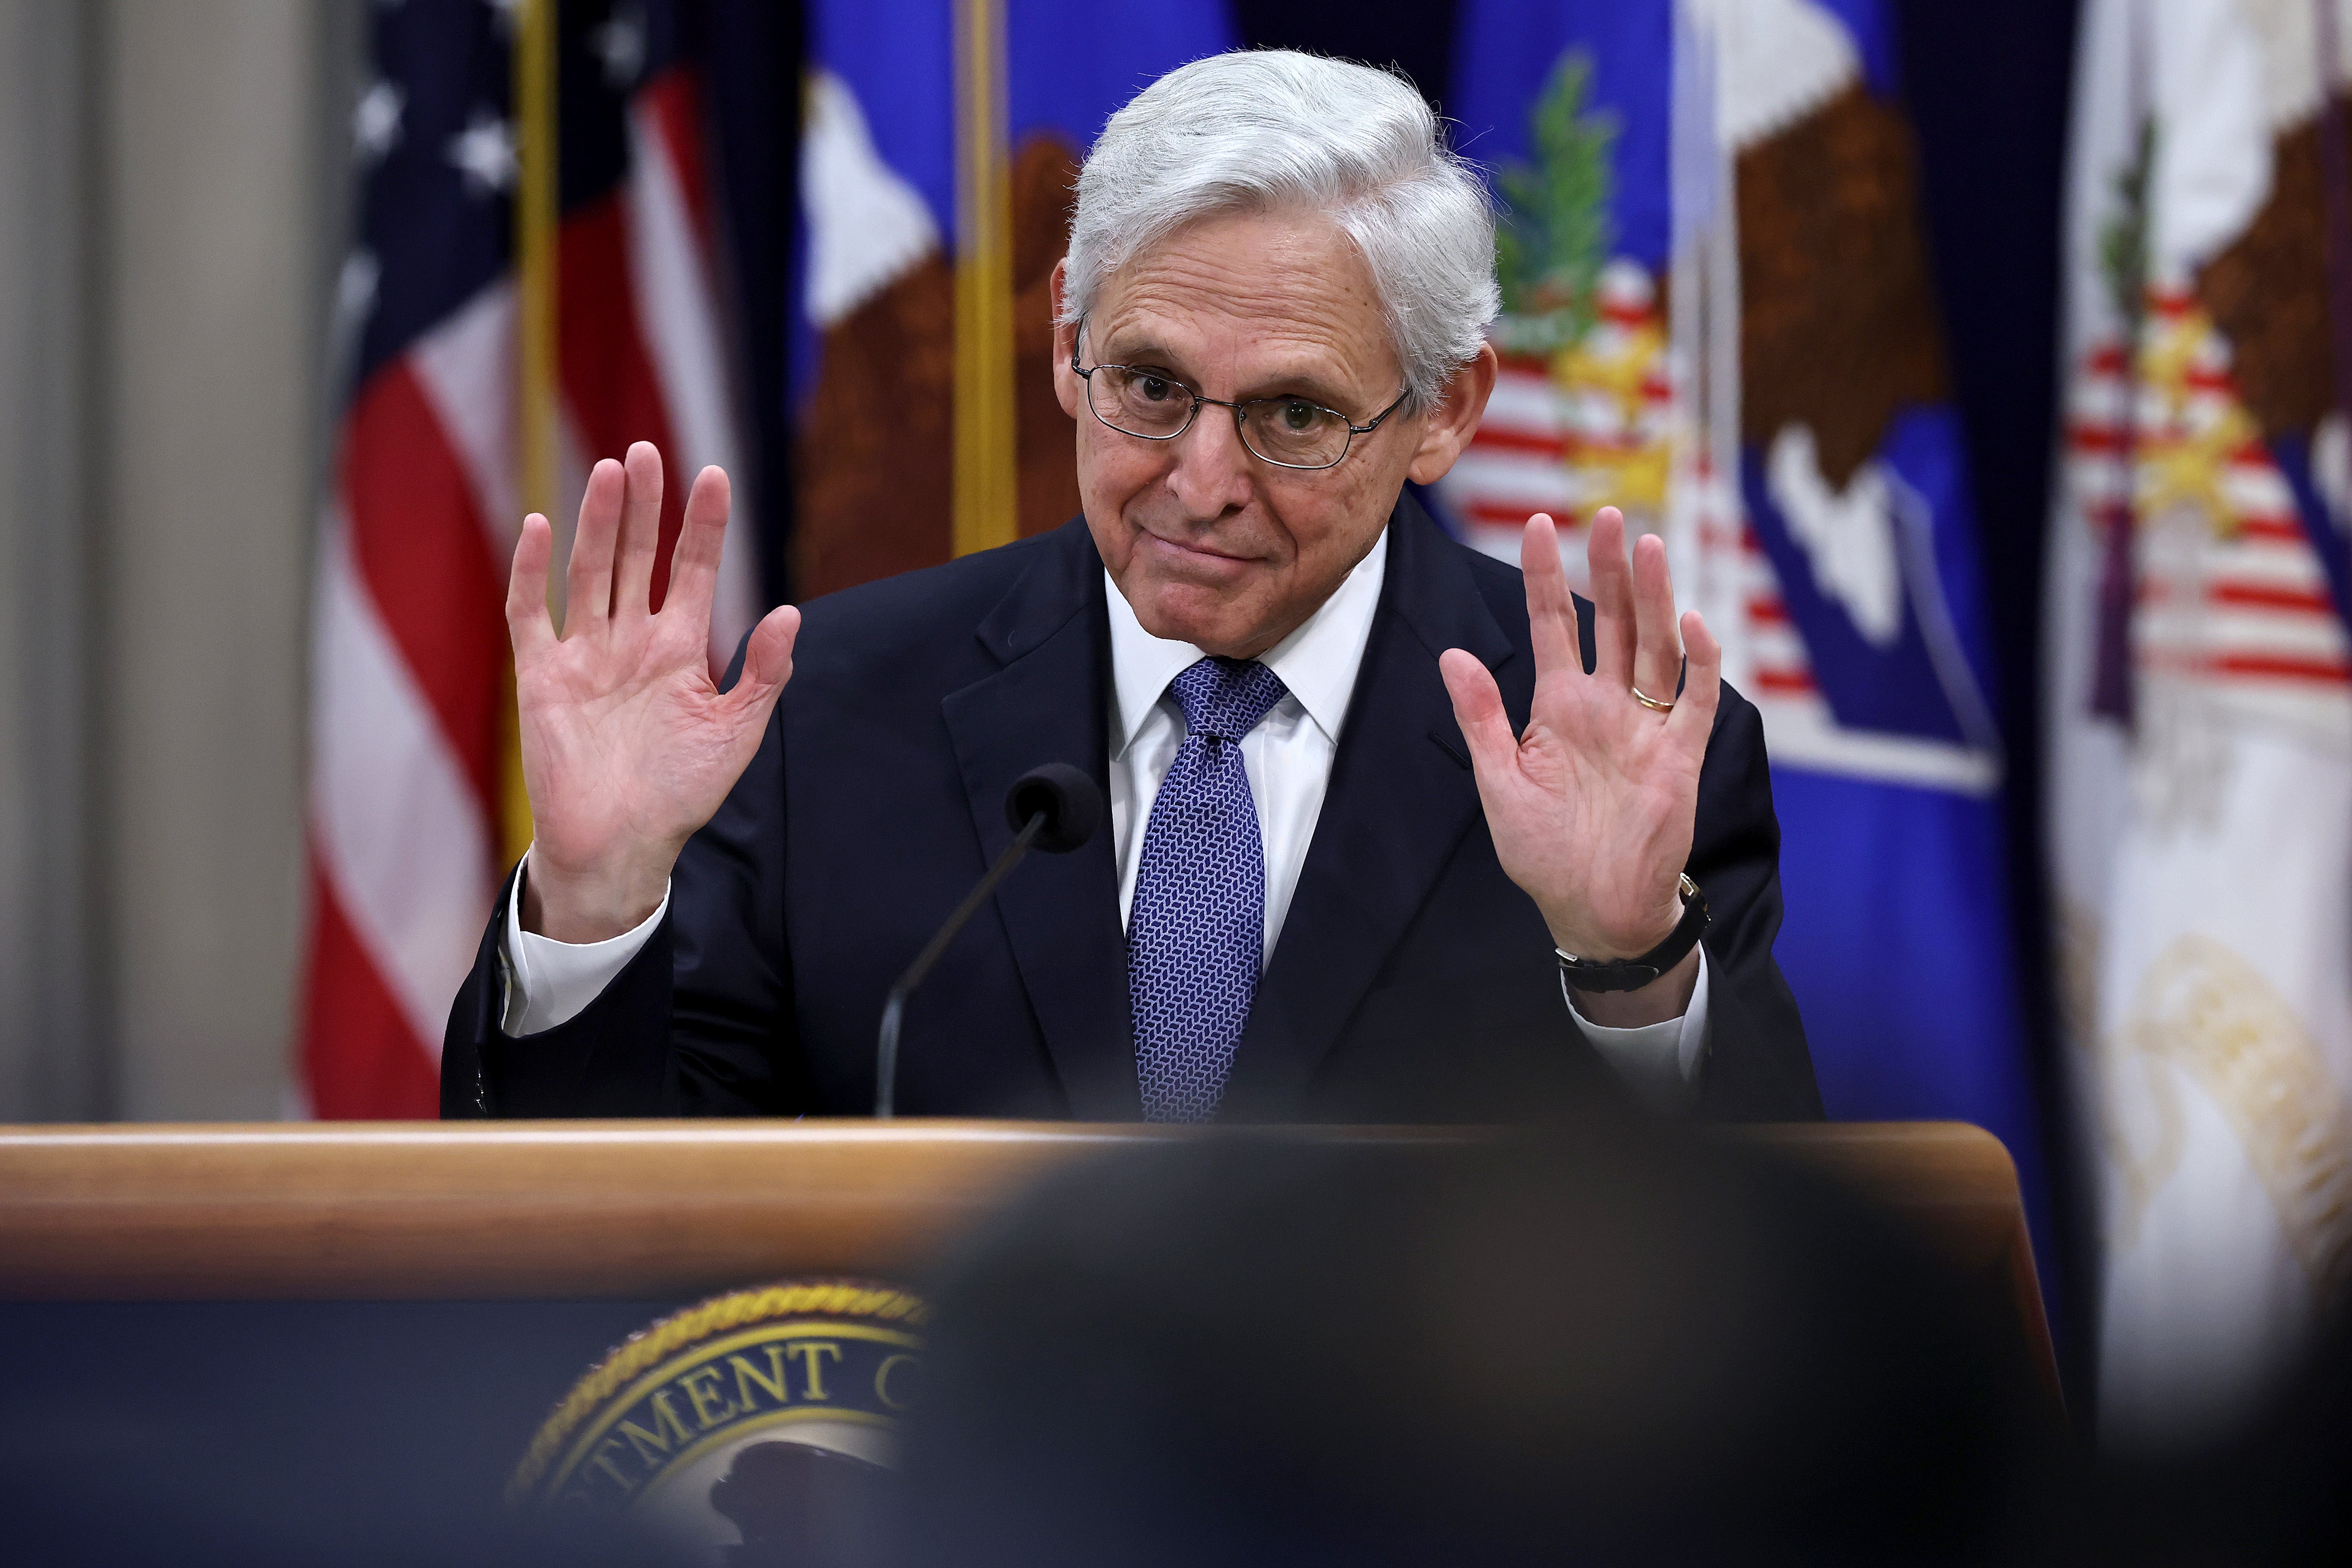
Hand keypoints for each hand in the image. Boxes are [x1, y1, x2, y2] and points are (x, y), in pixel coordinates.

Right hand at [508, 442, 800, 941]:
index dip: (702, 525)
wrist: (621, 847)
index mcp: (680, 651)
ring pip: (591, 572)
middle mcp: (632, 642)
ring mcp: (585, 655)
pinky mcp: (542, 676)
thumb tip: (792, 613)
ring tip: (611, 471)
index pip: (691, 570)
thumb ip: (762, 674)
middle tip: (649, 451)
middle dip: (646, 506)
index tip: (714, 475)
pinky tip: (537, 526)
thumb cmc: (680, 795)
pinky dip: (530, 572)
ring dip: (600, 523)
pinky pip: (530, 613)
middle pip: (637, 557)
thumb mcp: (736, 733)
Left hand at [1438, 508, 1718, 1023]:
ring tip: (1650, 546)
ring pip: (1655, 647)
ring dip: (1655, 598)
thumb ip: (1481, 717)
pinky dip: (1698, 663)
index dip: (1547, 576)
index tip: (1538, 523)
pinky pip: (1695, 701)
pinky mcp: (1679, 758)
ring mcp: (1646, 727)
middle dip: (1611, 569)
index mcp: (1558, 707)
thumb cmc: (1544, 852)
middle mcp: (1605, 706)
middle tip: (1609, 514)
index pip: (1554, 625)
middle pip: (1613, 621)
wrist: (1592, 909)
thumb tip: (1452, 654)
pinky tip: (1691, 623)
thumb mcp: (1499, 781)